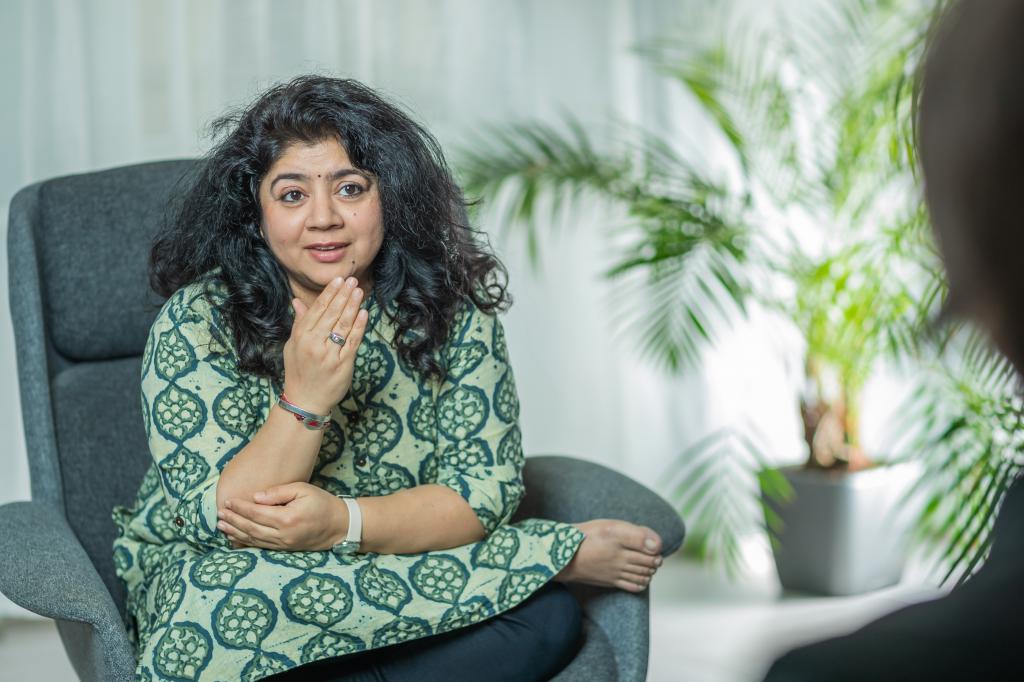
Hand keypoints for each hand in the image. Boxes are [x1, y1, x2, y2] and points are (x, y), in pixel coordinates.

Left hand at [217, 482, 349, 550]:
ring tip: (221, 525)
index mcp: (287, 519)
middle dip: (233, 520)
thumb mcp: (303, 490)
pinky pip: (261, 546)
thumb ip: (278, 492)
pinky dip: (246, 542)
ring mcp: (283, 545)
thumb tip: (256, 497)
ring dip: (235, 532)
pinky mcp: (285, 549)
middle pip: (251, 528)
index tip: (228, 501)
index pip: (256, 513)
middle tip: (219, 513)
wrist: (340, 526)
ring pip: (253, 539)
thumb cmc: (322, 503)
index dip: (240, 507)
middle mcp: (283, 535)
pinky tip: (236, 537)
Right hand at [282, 276, 369, 414]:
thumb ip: (299, 323)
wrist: (305, 401)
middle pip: (332, 314)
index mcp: (301, 336)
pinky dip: (359, 326)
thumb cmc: (298, 372)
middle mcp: (314, 343)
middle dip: (343, 295)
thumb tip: (298, 301)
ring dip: (353, 306)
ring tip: (359, 291)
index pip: (318, 309)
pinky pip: (353, 341)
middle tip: (352, 280)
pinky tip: (364, 313)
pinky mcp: (343, 363)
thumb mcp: (293, 346)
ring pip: (344, 324)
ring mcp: (330, 354)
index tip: (338, 280)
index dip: (329, 293)